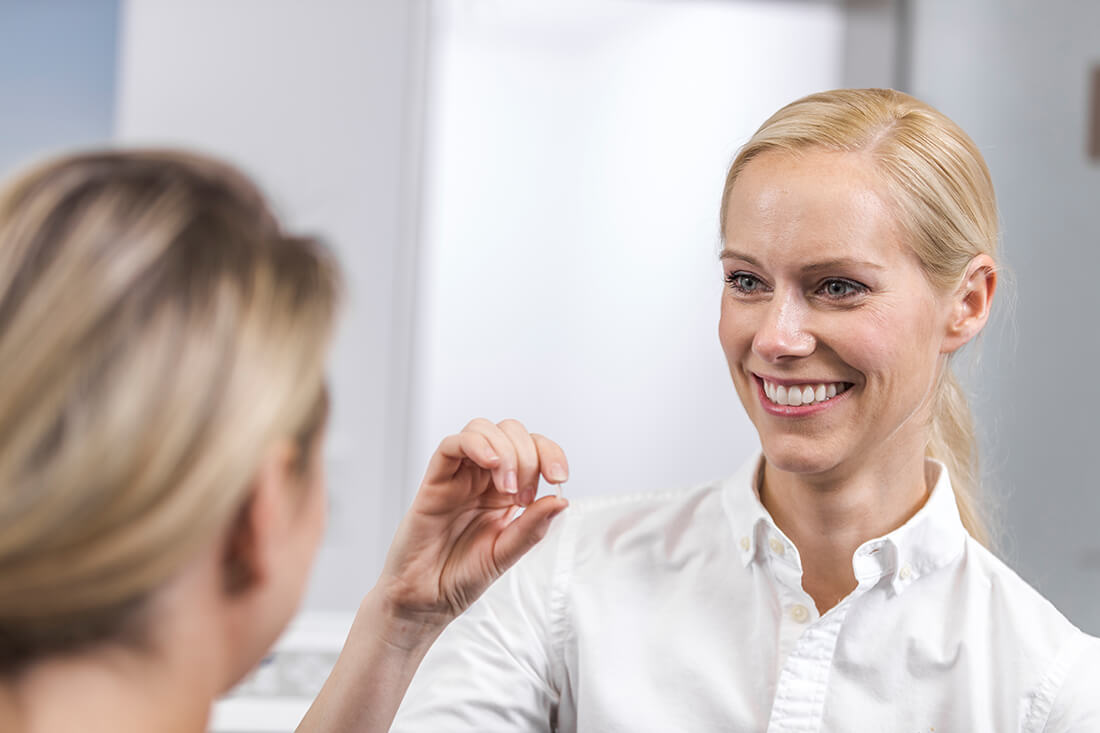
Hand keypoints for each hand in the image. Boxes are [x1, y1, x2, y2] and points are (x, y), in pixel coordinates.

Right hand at [376, 418, 568, 640]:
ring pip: (482, 429)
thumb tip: (561, 500)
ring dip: (505, 450)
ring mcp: (459, 476)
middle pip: (511, 432)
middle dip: (528, 456)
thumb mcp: (507, 554)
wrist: (425, 599)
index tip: (558, 478)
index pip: (533, 449)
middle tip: (522, 496)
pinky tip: (491, 464)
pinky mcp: (435, 480)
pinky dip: (476, 444)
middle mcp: (483, 478)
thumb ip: (532, 528)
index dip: (550, 453)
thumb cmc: (461, 576)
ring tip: (507, 487)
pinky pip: (452, 445)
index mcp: (506, 492)